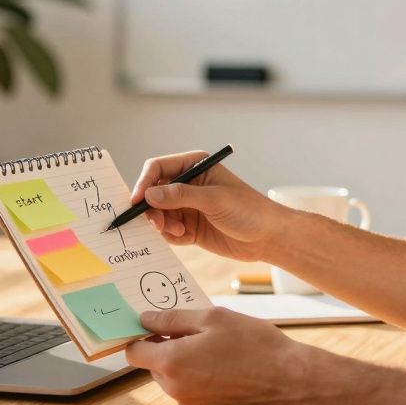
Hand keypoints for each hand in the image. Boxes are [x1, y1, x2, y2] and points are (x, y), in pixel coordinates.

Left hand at [125, 307, 319, 404]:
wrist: (291, 380)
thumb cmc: (254, 344)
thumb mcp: (213, 318)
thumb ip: (173, 318)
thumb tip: (145, 319)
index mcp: (172, 363)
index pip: (134, 352)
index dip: (141, 334)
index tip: (153, 322)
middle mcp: (176, 389)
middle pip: (154, 365)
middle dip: (167, 346)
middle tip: (197, 328)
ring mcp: (192, 403)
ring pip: (174, 377)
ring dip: (185, 360)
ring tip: (217, 344)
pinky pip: (192, 388)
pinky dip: (200, 374)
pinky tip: (225, 362)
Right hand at [131, 150, 289, 260]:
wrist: (268, 237)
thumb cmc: (248, 210)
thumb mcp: (214, 200)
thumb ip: (181, 196)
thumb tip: (149, 194)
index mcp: (195, 166)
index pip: (158, 168)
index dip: (144, 183)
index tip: (137, 202)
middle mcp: (187, 184)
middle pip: (153, 192)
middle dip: (151, 209)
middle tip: (157, 224)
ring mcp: (187, 206)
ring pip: (158, 214)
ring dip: (162, 224)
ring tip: (179, 231)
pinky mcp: (189, 227)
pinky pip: (168, 231)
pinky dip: (172, 236)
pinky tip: (187, 237)